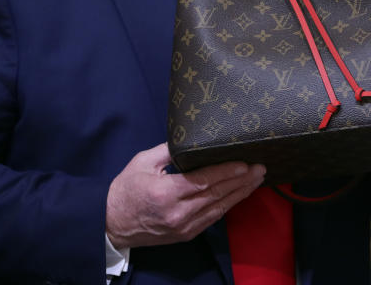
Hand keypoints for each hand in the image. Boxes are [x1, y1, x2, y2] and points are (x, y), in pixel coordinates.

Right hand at [106, 142, 265, 248]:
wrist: (111, 224)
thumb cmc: (125, 190)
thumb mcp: (142, 162)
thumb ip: (168, 150)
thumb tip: (190, 136)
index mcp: (166, 193)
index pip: (204, 181)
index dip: (226, 172)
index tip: (244, 163)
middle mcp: (178, 213)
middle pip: (217, 195)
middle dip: (242, 181)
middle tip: (260, 168)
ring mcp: (184, 227)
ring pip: (219, 208)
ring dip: (240, 194)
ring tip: (256, 179)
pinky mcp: (186, 234)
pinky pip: (212, 219)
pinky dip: (228, 205)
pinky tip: (239, 195)